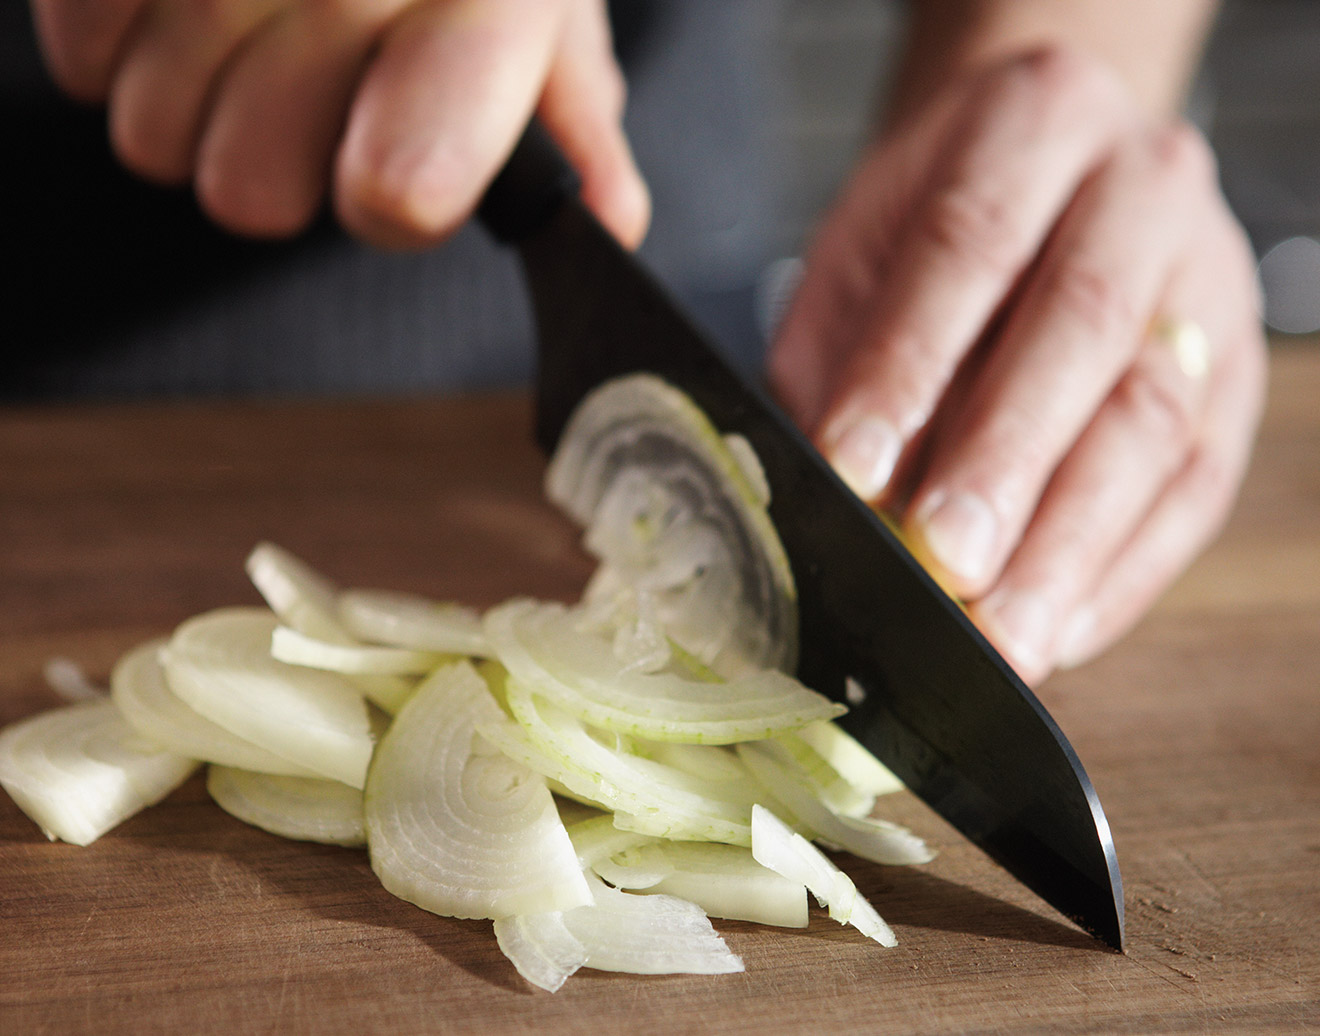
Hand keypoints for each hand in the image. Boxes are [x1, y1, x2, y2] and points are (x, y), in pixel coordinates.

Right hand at [30, 0, 649, 247]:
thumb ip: (569, 113)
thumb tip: (609, 220)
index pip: (406, 177)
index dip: (391, 193)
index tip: (390, 185)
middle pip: (254, 189)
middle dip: (280, 161)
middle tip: (310, 82)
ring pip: (157, 138)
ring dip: (197, 106)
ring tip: (246, 24)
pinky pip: (78, 61)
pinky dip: (119, 42)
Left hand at [769, 45, 1266, 683]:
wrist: (1048, 168)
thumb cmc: (934, 220)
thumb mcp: (863, 252)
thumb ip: (847, 361)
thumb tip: (835, 500)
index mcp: (1032, 127)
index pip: (967, 251)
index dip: (909, 369)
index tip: (853, 471)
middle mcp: (1140, 192)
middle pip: (1081, 334)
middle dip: (1007, 465)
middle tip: (948, 568)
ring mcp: (1204, 286)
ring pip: (1153, 424)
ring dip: (1071, 546)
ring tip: (1003, 634)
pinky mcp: (1233, 380)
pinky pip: (1193, 489)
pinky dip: (1121, 573)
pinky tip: (1061, 630)